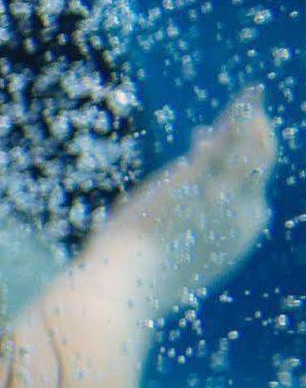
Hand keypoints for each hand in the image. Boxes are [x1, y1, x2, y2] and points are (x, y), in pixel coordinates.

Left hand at [91, 86, 279, 314]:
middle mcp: (242, 215)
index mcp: (238, 237)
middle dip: (259, 138)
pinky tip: (247, 99)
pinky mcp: (194, 181)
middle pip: (260, 167)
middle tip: (254, 114)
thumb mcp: (173, 259)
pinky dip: (238, 117)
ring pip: (251, 150)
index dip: (245, 167)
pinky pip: (225, 141)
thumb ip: (185, 238)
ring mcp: (221, 197)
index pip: (253, 192)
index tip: (223, 148)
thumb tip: (176, 235)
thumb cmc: (138, 282)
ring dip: (251, 122)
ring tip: (251, 101)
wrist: (125, 288)